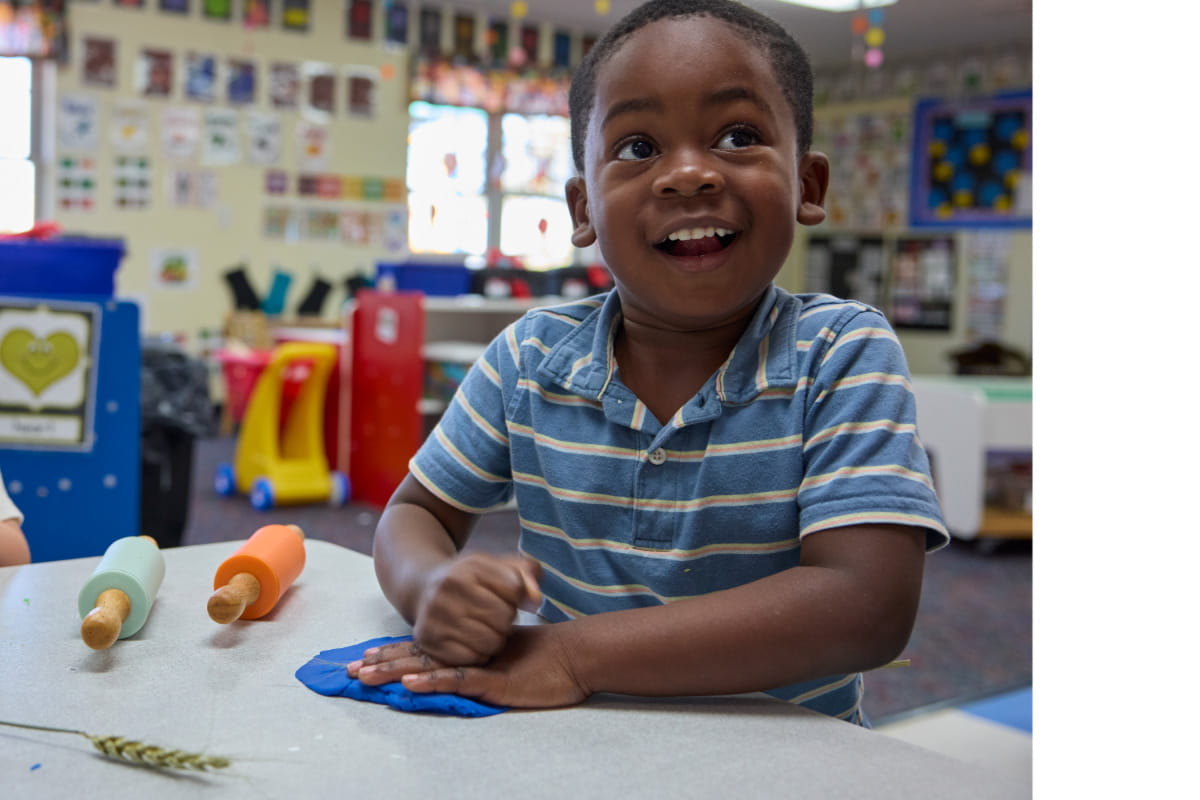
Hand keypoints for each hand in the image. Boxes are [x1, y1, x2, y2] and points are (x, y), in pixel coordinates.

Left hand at [351, 625, 589, 708]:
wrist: (577, 656)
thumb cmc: (549, 662)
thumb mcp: (510, 663)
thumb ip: (487, 664)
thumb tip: (462, 671)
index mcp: (469, 650)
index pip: (424, 650)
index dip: (395, 653)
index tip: (366, 656)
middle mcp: (468, 655)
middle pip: (416, 657)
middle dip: (381, 663)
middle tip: (349, 669)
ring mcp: (480, 666)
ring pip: (427, 667)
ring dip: (394, 671)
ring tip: (364, 675)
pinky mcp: (493, 680)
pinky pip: (457, 679)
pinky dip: (431, 680)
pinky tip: (408, 683)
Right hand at [412, 553, 541, 665]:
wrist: (423, 588)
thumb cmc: (471, 579)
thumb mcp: (498, 565)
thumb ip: (527, 573)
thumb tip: (535, 601)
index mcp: (470, 565)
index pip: (515, 589)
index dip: (516, 596)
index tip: (505, 595)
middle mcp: (448, 587)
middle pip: (504, 617)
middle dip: (506, 619)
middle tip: (494, 615)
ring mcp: (435, 615)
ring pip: (491, 642)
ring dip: (495, 639)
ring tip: (485, 628)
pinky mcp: (428, 640)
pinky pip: (472, 659)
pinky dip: (478, 654)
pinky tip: (472, 641)